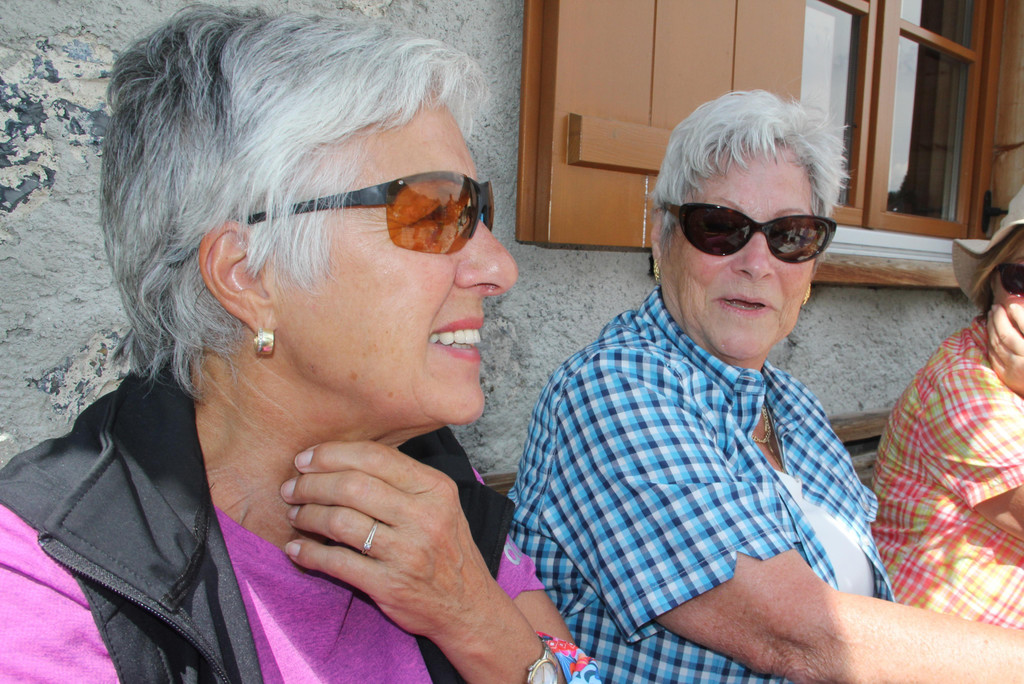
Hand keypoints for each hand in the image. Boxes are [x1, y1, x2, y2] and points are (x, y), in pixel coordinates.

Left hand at [279, 442, 499, 641]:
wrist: (468, 606)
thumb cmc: (446, 550)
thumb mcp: (440, 504)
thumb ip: (402, 480)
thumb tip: (343, 459)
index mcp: (435, 488)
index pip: (374, 457)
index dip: (331, 454)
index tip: (304, 459)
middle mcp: (424, 517)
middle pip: (352, 486)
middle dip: (311, 484)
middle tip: (291, 488)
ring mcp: (407, 553)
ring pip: (340, 522)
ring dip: (306, 516)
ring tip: (294, 516)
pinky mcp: (389, 585)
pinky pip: (336, 563)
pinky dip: (308, 553)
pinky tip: (296, 550)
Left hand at [988, 301, 1023, 395]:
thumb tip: (1016, 311)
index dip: (1018, 315)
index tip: (1011, 305)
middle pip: (1005, 336)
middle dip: (998, 318)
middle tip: (996, 307)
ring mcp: (1014, 370)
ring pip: (995, 344)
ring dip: (991, 327)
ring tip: (991, 315)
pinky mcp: (1006, 376)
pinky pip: (993, 354)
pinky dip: (990, 340)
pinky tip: (991, 331)